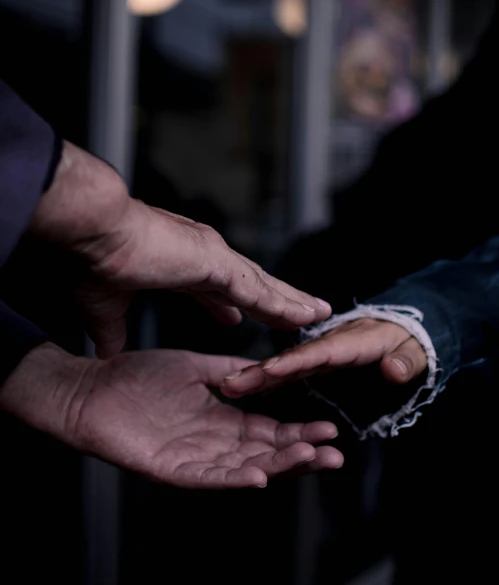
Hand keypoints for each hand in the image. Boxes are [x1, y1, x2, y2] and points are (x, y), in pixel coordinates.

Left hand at [0, 344, 341, 487]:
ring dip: (278, 467)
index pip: (269, 431)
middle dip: (301, 454)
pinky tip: (259, 477)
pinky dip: (232, 479)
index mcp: (220, 419)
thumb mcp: (195, 368)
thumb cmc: (137, 377)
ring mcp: (192, 459)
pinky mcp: (169, 470)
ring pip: (244, 468)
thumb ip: (231, 371)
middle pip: (265, 454)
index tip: (329, 427)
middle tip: (336, 454)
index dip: (299, 431)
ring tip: (311, 459)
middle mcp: (212, 443)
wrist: (90, 388)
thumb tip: (268, 368)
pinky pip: (206, 478)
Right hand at [30, 142, 330, 356]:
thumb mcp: (105, 307)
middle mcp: (202, 255)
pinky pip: (261, 291)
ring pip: (263, 285)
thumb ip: (113, 330)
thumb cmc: (95, 260)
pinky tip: (307, 315)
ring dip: (290, 301)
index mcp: (179, 262)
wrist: (94, 233)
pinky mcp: (219, 264)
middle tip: (298, 315)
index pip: (211, 287)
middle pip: (249, 284)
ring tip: (318, 314)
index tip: (234, 319)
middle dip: (273, 300)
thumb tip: (107, 351)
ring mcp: (214, 257)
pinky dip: (285, 304)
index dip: (224, 305)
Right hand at [221, 317, 427, 397]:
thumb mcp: (418, 350)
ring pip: (285, 368)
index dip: (295, 362)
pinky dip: (267, 380)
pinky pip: (290, 373)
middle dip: (261, 372)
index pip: (320, 353)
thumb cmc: (410, 340)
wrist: (403, 331)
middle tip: (230, 384)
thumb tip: (394, 370)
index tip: (269, 371)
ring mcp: (320, 355)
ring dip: (257, 377)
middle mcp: (329, 347)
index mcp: (353, 342)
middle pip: (292, 360)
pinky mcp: (317, 364)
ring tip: (228, 387)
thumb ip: (406, 360)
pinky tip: (245, 387)